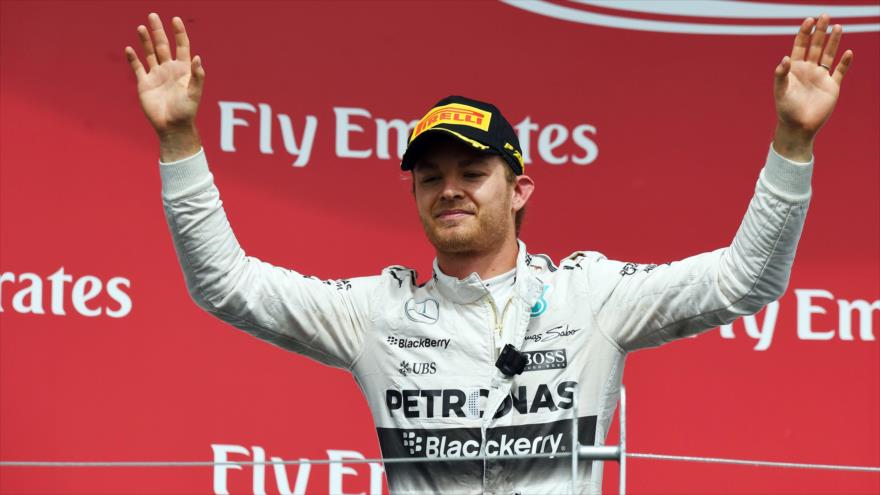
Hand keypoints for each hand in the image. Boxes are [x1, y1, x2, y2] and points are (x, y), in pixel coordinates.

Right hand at [125, 13, 204, 140]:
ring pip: (149, 53)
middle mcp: (169, 69)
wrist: (172, 127)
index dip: (179, 33)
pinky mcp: (144, 84)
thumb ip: (197, 76)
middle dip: (158, 31)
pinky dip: (133, 58)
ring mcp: (156, 75)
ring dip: (145, 40)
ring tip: (141, 27)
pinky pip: (138, 68)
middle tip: (153, 15)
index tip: (175, 19)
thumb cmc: (186, 112)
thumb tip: (197, 58)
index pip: (182, 46)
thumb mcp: (194, 93)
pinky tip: (129, 48)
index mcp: (182, 70)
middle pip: (162, 45)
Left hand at [773, 14, 852, 146]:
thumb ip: (781, 74)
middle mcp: (809, 70)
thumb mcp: (780, 90)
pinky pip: (840, 71)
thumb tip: (785, 58)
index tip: (809, 21)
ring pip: (829, 55)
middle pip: (816, 46)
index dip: (804, 33)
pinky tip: (848, 52)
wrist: (798, 127)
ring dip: (834, 42)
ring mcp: (821, 77)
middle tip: (825, 16)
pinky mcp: (832, 87)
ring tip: (838, 27)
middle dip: (820, 32)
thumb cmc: (786, 110)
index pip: (800, 46)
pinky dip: (844, 62)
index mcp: (795, 69)